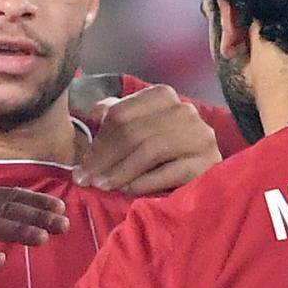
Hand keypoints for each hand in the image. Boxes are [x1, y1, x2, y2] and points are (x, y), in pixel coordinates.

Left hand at [75, 82, 221, 194]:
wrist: (205, 182)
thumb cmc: (164, 156)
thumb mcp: (137, 130)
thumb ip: (117, 117)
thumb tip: (95, 113)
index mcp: (162, 96)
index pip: (120, 114)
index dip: (97, 143)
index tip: (80, 168)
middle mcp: (184, 110)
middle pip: (132, 132)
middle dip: (104, 159)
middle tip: (85, 181)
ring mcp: (199, 135)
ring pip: (149, 150)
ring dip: (121, 171)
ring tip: (103, 187)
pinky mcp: (208, 162)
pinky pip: (169, 171)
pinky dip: (144, 182)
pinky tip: (129, 191)